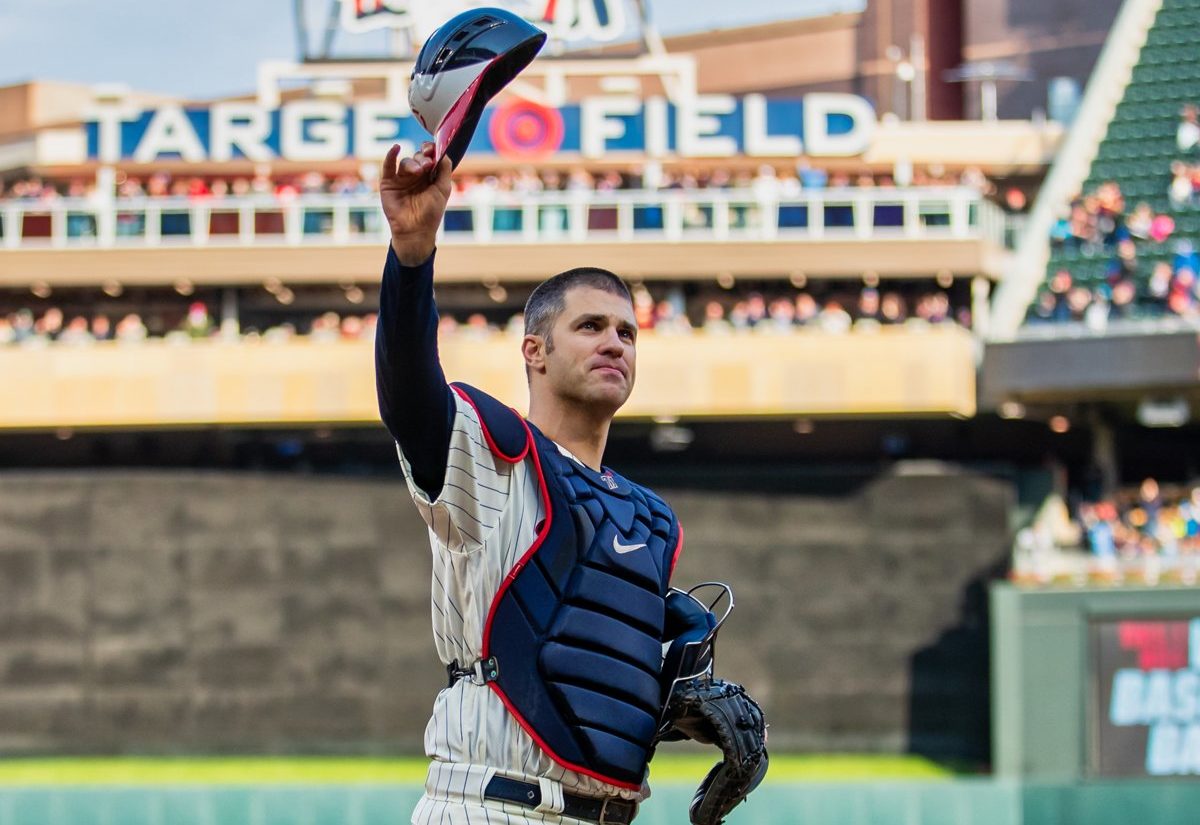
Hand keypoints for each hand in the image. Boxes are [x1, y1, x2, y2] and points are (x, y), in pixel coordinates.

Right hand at [380, 141, 452, 264]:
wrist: (415, 230)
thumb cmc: (431, 212)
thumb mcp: (443, 189)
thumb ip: (445, 169)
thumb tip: (443, 151)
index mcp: (429, 176)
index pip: (429, 157)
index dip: (430, 150)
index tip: (431, 149)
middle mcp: (416, 176)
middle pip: (418, 157)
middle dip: (423, 158)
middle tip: (427, 165)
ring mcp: (402, 179)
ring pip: (406, 162)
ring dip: (412, 163)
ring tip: (418, 171)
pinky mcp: (389, 183)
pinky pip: (388, 165)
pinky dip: (391, 155)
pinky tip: (396, 148)